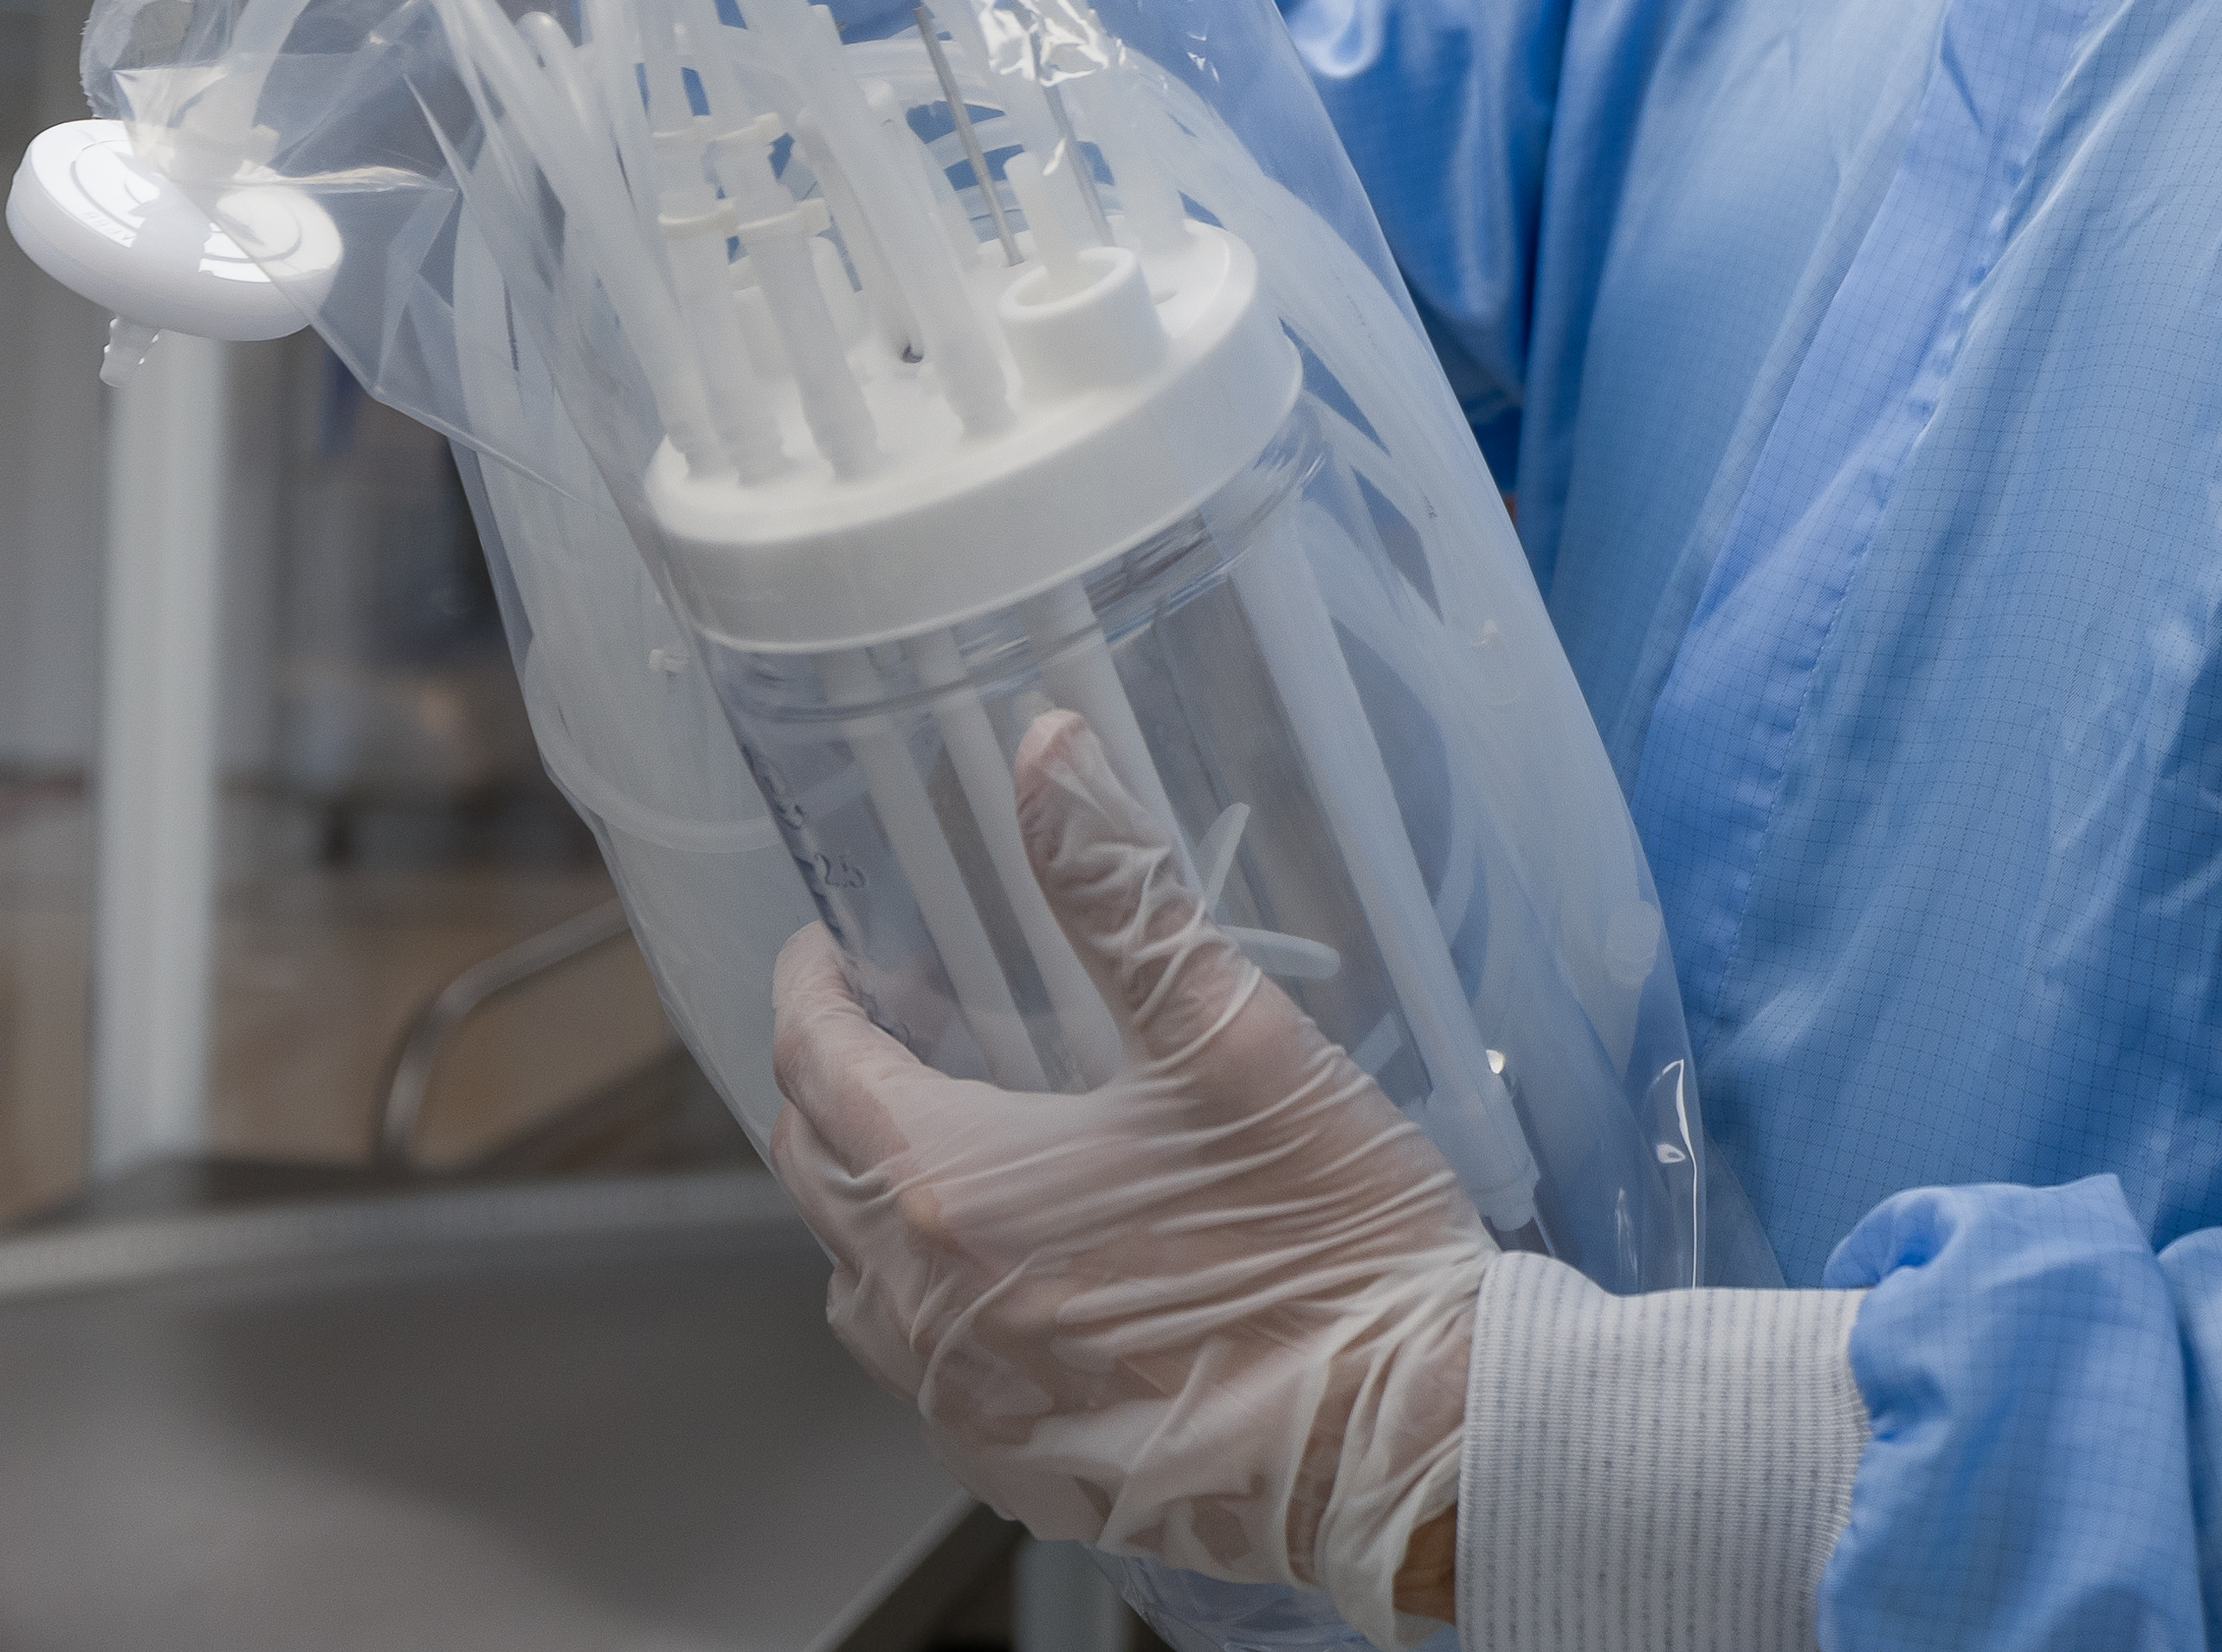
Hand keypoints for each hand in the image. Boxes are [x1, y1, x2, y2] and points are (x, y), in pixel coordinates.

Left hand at [771, 714, 1493, 1647]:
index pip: (817, 1066)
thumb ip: (1119, 892)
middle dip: (829, 1087)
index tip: (823, 953)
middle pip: (815, 1175)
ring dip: (870, 1205)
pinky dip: (931, 1310)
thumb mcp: (1229, 1038)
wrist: (1412, 1440)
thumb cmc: (1328, 1241)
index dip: (808, 993)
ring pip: (858, 1287)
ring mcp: (972, 1409)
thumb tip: (1044, 749)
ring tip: (937, 1145)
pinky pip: (927, 1380)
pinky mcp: (1028, 1472)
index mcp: (954, 1190)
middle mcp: (930, 1312)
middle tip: (881, 1027)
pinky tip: (1010, 1279)